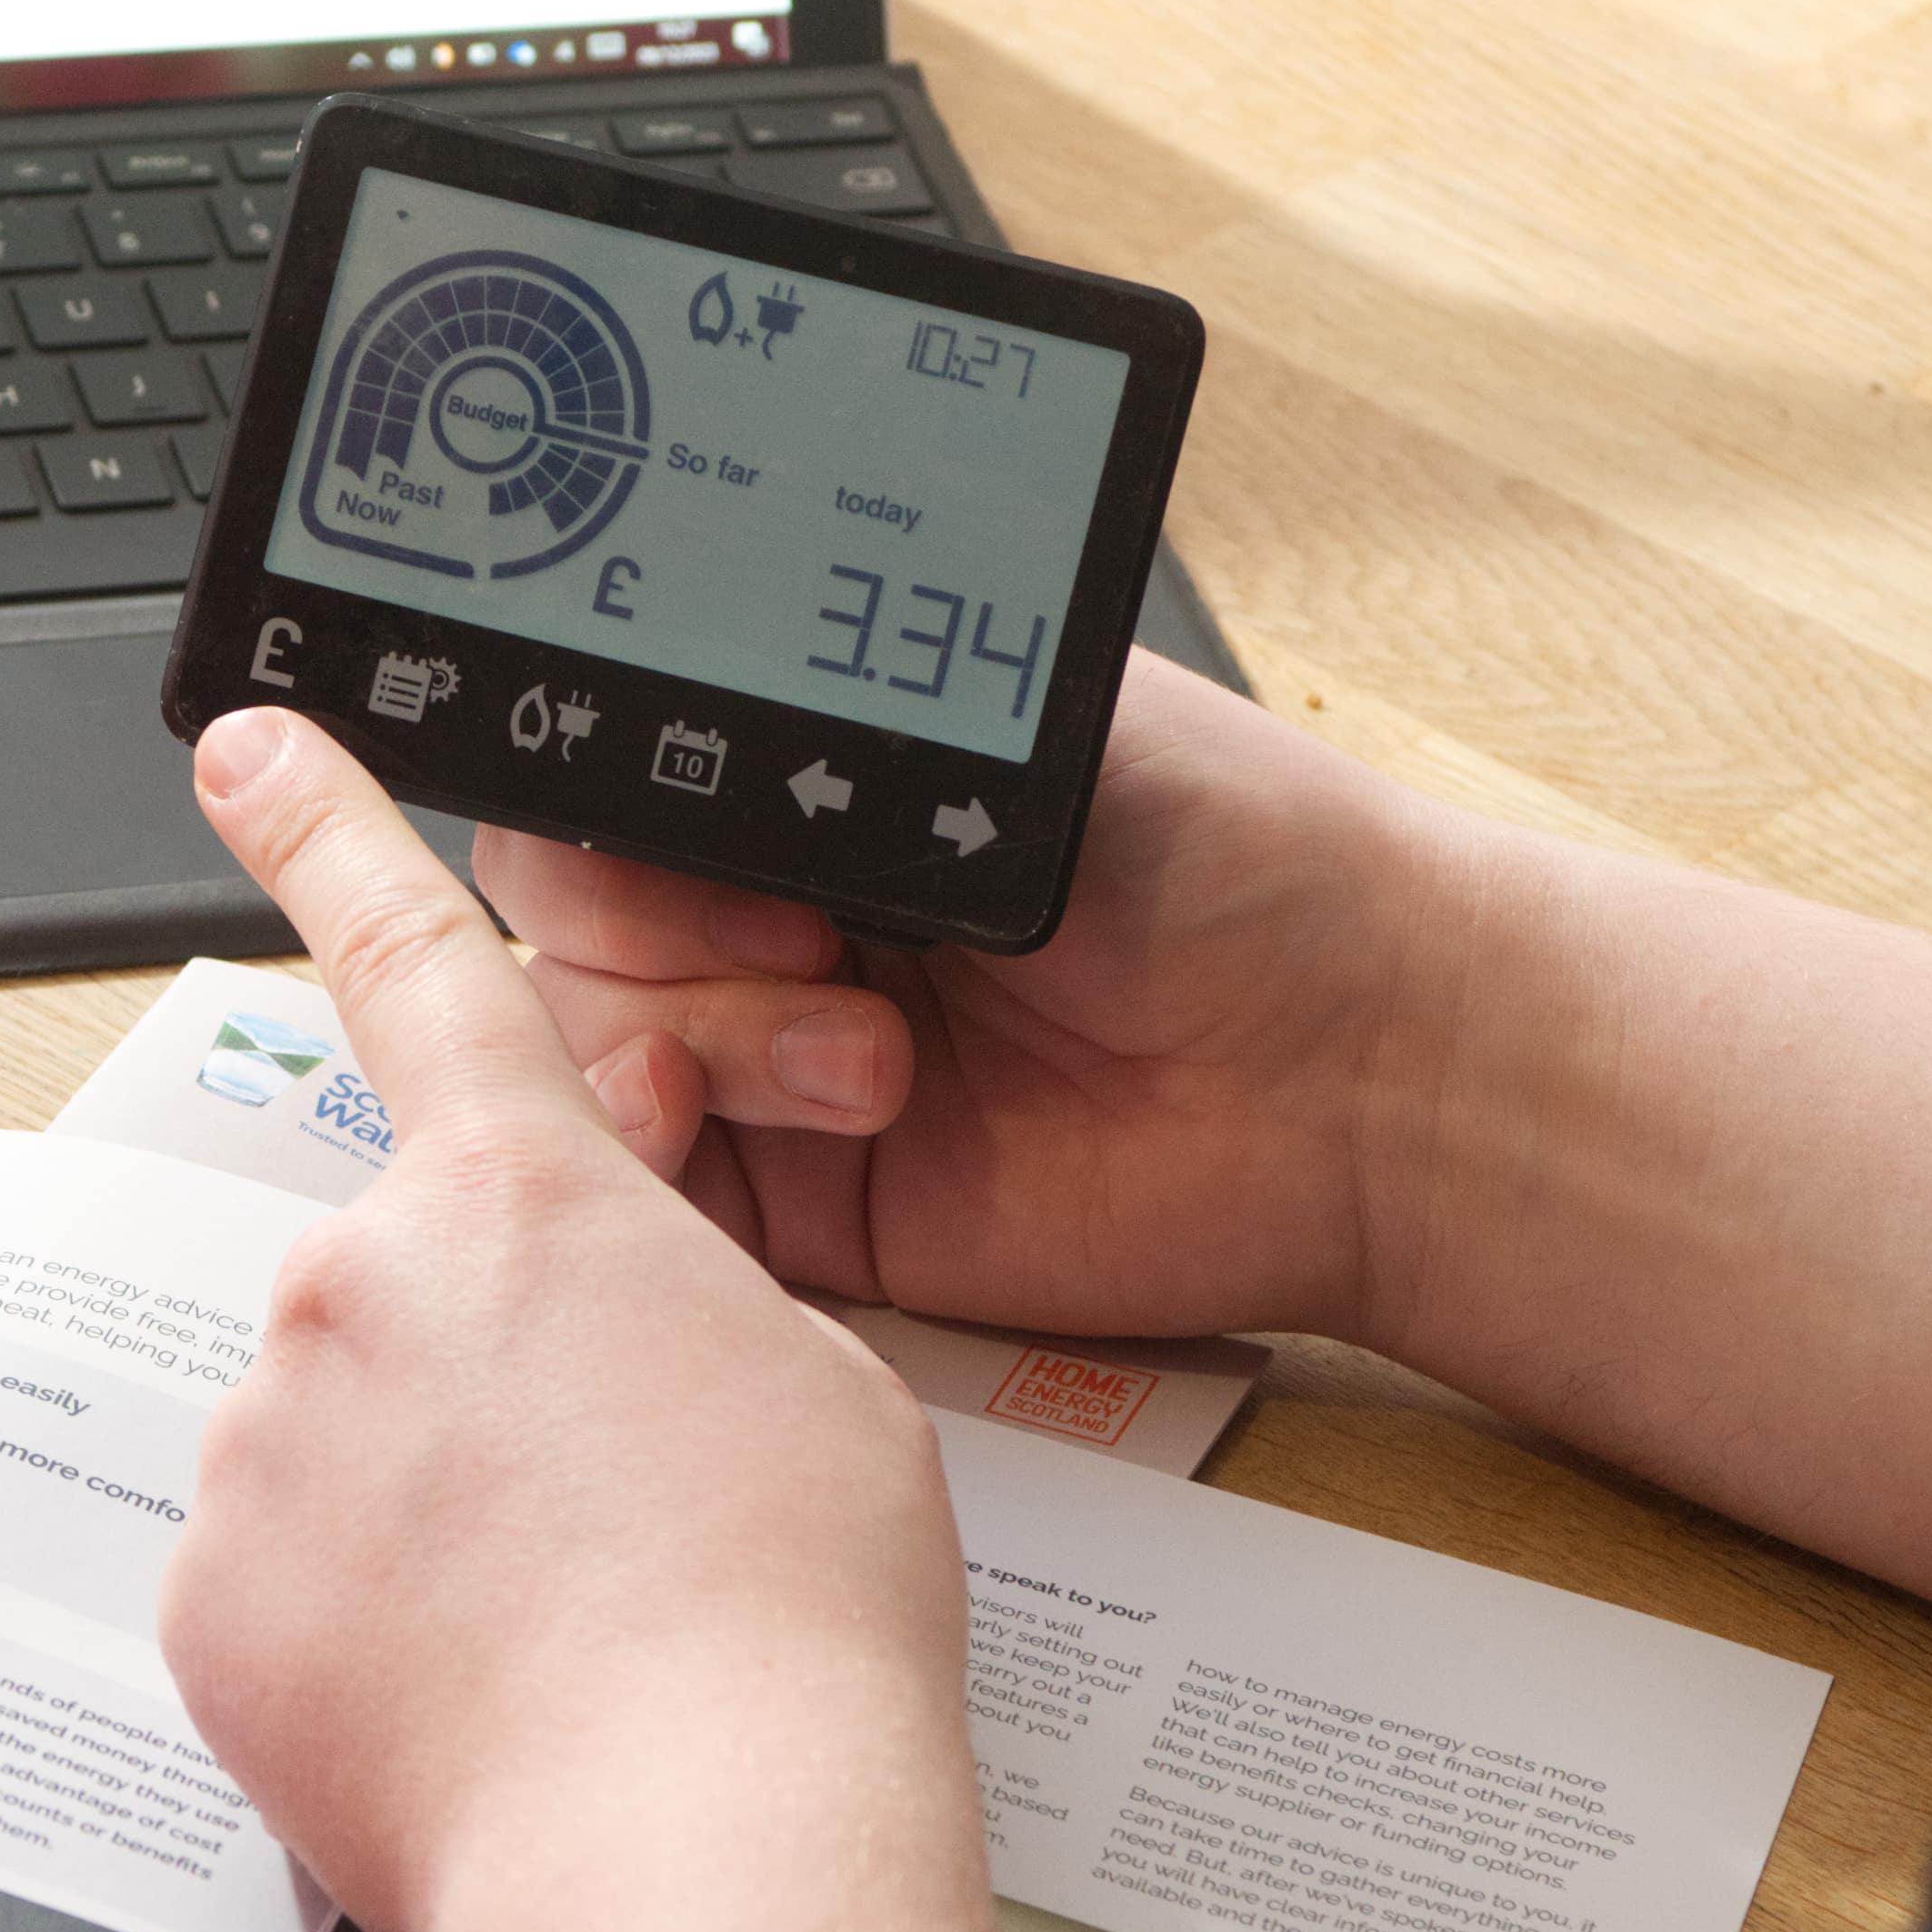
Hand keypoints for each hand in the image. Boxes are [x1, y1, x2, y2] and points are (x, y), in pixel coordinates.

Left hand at [157, 710, 967, 1931]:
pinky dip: (356, 1641)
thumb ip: (684, 1274)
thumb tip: (617, 1252)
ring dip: (420, 1517)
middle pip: (401, 1289)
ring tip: (558, 1636)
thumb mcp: (817, 1376)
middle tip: (605, 1513)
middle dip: (477, 1374)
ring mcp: (266, 1443)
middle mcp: (360, 1280)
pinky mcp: (206, 1604)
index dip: (334, 831)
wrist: (698, 1850)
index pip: (416, 959)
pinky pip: (280, 1590)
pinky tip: (472, 1709)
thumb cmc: (796, 1617)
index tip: (249, 744)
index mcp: (529, 1192)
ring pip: (337, 1450)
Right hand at [466, 649, 1481, 1355]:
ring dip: (690, 1031)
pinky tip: (766, 1116)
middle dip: (643, 913)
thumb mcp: (1024, 743)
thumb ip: (834, 741)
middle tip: (792, 927)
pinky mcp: (805, 1202)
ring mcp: (776, 1054)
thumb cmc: (1242, 866)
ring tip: (859, 1055)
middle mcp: (774, 904)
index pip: (615, 763)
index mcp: (814, 773)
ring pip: (588, 1039)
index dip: (601, 781)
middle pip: (567, 904)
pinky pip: (658, 1181)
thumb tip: (672, 729)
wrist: (1364, 1066)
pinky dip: (667, 1149)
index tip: (644, 790)